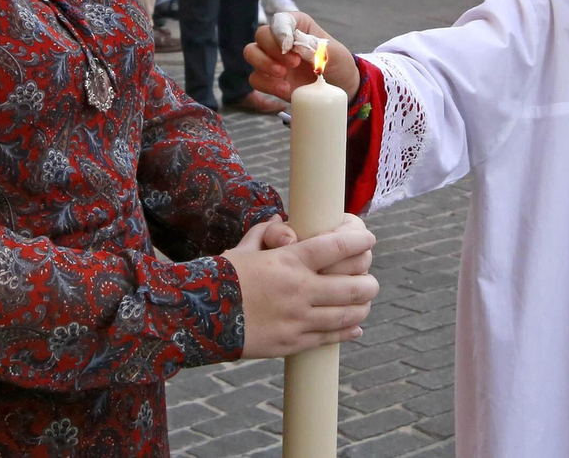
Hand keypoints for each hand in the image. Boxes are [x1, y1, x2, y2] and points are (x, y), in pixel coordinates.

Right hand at [224, 221, 378, 357]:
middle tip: (371, 279)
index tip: (369, 238)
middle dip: (369, 282)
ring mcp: (298, 319)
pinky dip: (347, 331)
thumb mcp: (243, 249)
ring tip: (364, 303)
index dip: (360, 240)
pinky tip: (354, 328)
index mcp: (289, 261)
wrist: (197, 317)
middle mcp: (299, 290)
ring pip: (347, 315)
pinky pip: (330, 338)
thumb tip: (283, 224)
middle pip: (354, 286)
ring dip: (362, 308)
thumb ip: (266, 234)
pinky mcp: (292, 343)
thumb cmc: (221, 278)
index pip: (338, 246)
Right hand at [244, 10, 361, 99]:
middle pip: (261, 35)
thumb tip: (297, 46)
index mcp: (297, 25)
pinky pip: (255, 78)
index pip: (280, 19)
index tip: (288, 44)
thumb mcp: (335, 53)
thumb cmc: (338, 63)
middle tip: (294, 63)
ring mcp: (273, 59)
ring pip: (251, 53)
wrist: (341, 88)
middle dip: (273, 49)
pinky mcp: (270, 79)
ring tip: (283, 75)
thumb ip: (316, 46)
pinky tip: (285, 89)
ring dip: (264, 64)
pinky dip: (267, 84)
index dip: (280, 30)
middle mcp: (281, 39)